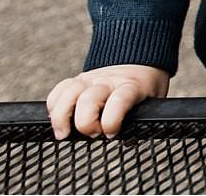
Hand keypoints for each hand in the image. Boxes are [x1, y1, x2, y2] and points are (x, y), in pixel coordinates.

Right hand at [46, 64, 168, 139]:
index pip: (119, 101)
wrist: (140, 61)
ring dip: (61, 117)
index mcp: (131, 87)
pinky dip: (53, 106)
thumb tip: (127, 143)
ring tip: (64, 134)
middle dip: (86, 123)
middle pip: (89, 99)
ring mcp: (91, 79)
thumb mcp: (152, 102)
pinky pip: (58, 90)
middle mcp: (108, 82)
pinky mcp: (78, 80)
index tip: (112, 133)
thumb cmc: (145, 88)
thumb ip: (141, 121)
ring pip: (68, 92)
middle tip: (93, 134)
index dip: (112, 121)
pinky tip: (57, 120)